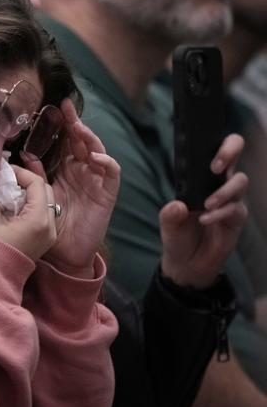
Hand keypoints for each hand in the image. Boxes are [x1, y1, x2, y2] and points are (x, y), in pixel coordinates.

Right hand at [0, 164, 55, 260]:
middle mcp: (50, 226)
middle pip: (45, 191)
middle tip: (7, 180)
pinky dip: (31, 206)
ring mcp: (49, 235)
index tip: (5, 171)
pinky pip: (42, 215)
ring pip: (45, 203)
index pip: (37, 184)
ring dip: (29, 194)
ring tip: (9, 192)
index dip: (20, 173)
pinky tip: (13, 207)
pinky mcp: (44, 241)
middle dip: (27, 182)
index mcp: (38, 219)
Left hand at [29, 99, 120, 276]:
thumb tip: (24, 154)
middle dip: (75, 123)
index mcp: (66, 168)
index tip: (54, 107)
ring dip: (89, 138)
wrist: (64, 251)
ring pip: (98, 151)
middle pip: (82, 141)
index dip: (63, 124)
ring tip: (78, 128)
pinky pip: (111, 173)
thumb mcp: (40, 194)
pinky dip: (106, 162)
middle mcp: (83, 170)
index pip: (66, 141)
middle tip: (66, 108)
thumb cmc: (51, 221)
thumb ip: (35, 175)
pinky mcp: (107, 192)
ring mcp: (96, 180)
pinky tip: (95, 157)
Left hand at [161, 134, 247, 288]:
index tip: (208, 151)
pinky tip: (205, 219)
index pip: (216, 152)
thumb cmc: (178, 234)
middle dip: (228, 153)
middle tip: (215, 167)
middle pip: (236, 156)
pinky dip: (220, 214)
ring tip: (206, 204)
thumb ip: (169, 213)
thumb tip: (178, 205)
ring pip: (239, 182)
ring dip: (223, 192)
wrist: (187, 262)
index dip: (219, 144)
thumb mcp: (167, 222)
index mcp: (201, 179)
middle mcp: (220, 185)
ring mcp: (231, 200)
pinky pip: (235, 209)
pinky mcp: (237, 219)